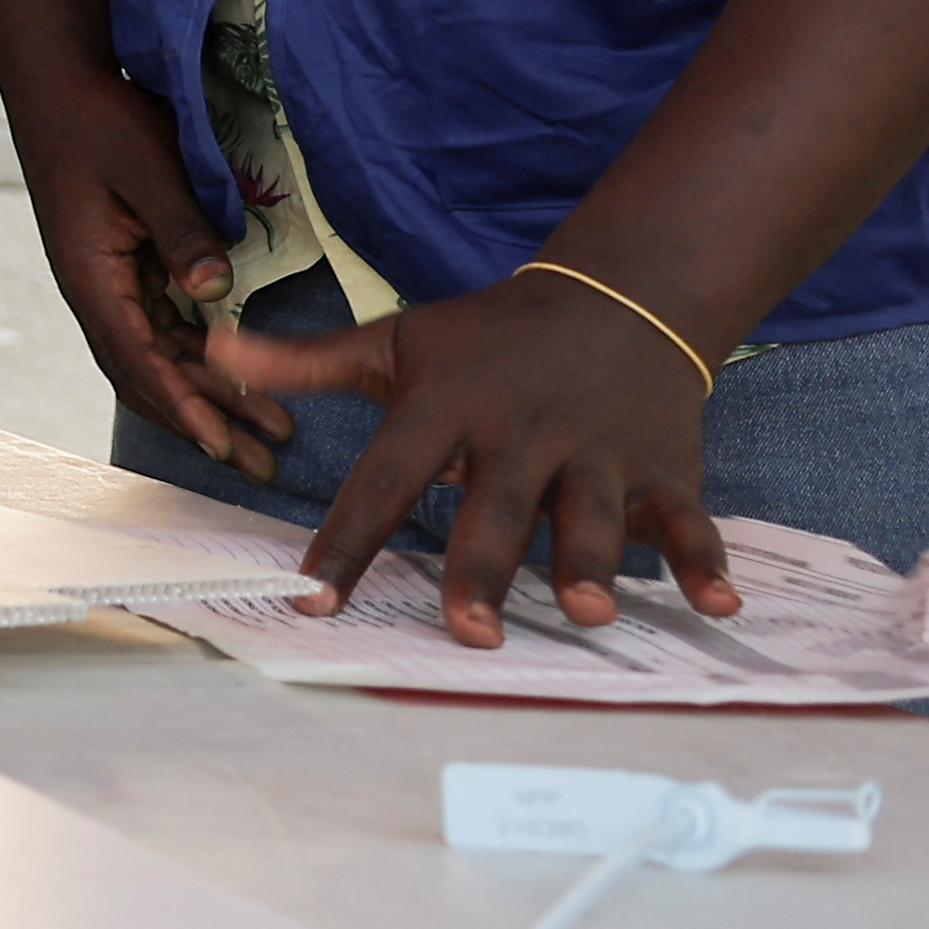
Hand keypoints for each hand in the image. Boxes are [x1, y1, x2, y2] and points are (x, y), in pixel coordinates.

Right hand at [7, 60, 287, 481]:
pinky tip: (238, 376)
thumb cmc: (97, 121)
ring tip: (268, 432)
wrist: (56, 85)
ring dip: (211, 396)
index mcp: (92, 277)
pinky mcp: (125, 265)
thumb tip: (215, 293)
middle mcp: (97, 291)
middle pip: (151, 376)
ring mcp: (110, 281)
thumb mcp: (145, 169)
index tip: (223, 447)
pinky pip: (164, 328)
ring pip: (160, 358)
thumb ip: (180, 230)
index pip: (139, 360)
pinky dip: (200, 359)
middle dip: (207, 422)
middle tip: (264, 464)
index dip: (183, 407)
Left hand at [213, 273, 739, 641]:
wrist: (617, 298)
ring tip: (585, 612)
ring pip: (591, 518)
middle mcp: (522, 433)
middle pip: (495, 510)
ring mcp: (597, 454)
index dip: (345, 538)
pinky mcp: (663, 471)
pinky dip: (706, 562)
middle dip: (483, 569)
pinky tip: (717, 605)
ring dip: (591, 564)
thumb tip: (212, 351)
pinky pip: (689, 522)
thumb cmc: (488, 340)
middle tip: (469, 630)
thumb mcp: (395, 343)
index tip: (312, 597)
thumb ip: (305, 363)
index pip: (384, 479)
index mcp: (448, 407)